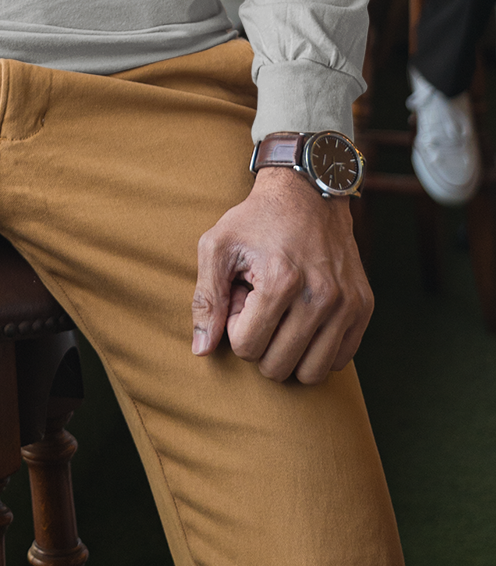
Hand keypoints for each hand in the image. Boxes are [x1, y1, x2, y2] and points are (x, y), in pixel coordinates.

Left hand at [191, 167, 372, 384]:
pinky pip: (339, 361)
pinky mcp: (364, 307)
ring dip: (290, 352)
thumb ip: (206, 300)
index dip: (235, 327)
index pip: (247, 348)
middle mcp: (320, 296)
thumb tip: (201, 351)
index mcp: (281, 280)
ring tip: (283, 313)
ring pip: (311, 374)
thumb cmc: (255, 220)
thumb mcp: (217, 246)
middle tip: (261, 305)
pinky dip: (318, 351)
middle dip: (261, 342)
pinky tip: (306, 318)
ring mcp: (347, 304)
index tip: (242, 297)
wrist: (307, 192)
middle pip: (278, 366)